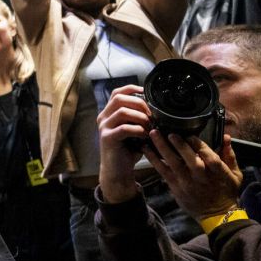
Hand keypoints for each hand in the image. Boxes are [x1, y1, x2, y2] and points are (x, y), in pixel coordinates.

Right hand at [96, 85, 150, 203]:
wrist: (118, 172)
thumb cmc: (128, 150)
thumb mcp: (134, 130)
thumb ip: (138, 117)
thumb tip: (157, 107)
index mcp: (109, 113)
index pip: (117, 92)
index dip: (132, 89)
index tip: (146, 93)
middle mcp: (103, 117)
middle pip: (119, 98)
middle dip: (139, 103)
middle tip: (151, 113)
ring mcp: (103, 127)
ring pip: (122, 111)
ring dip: (140, 117)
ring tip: (150, 126)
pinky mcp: (107, 138)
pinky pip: (124, 128)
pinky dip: (138, 130)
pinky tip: (145, 136)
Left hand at [142, 129, 243, 220]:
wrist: (217, 215)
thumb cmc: (227, 191)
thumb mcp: (235, 174)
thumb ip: (229, 154)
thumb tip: (225, 136)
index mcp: (217, 172)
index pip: (209, 156)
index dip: (199, 145)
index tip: (189, 133)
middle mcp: (201, 177)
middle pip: (190, 160)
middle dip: (179, 145)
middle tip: (169, 133)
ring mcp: (187, 183)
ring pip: (173, 164)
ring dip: (162, 148)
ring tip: (153, 134)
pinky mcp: (176, 187)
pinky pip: (163, 172)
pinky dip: (154, 160)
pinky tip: (146, 149)